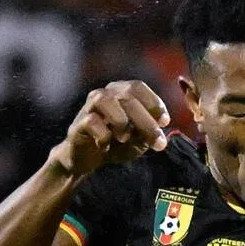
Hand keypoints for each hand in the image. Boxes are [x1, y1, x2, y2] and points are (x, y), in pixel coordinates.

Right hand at [51, 80, 170, 176]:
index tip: (165, 122)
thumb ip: (149, 132)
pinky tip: (105, 146)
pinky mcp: (79, 122)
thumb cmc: (115, 143)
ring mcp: (90, 106)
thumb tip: (161, 128)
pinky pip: (92, 122)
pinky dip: (103, 136)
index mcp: (121, 92)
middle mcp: (105, 94)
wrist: (86, 159)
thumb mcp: (138, 139)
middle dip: (146, 121)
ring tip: (125, 138)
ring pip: (108, 101)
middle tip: (158, 142)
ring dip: (122, 122)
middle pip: (128, 97)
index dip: (153, 102)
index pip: (138, 87)